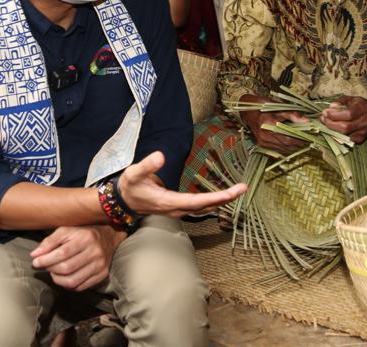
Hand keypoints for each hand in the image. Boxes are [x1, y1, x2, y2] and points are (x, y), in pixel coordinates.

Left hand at [30, 225, 125, 290]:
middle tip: (44, 266)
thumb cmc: (82, 233)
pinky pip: (81, 287)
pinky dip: (68, 285)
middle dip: (51, 269)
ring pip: (73, 281)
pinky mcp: (102, 275)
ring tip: (53, 272)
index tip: (36, 262)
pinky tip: (64, 277)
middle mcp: (95, 252)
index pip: (62, 253)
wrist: (108, 237)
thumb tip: (34, 255)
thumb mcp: (66, 231)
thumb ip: (49, 241)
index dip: (46, 260)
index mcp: (86, 238)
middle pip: (67, 268)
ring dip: (58, 280)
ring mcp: (100, 265)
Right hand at [118, 151, 245, 217]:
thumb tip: (161, 155)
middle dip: (225, 199)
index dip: (216, 198)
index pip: (197, 202)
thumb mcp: (134, 174)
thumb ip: (147, 165)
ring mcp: (177, 210)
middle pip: (205, 207)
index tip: (232, 193)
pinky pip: (200, 207)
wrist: (123, 202)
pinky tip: (221, 197)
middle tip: (243, 188)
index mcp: (167, 202)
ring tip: (237, 191)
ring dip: (221, 201)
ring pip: (204, 208)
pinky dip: (212, 202)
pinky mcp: (178, 207)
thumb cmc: (129, 187)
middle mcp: (176, 209)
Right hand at [239, 94, 308, 153]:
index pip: (289, 136)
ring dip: (296, 146)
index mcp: (268, 124)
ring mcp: (263, 142)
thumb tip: (307, 121)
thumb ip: (293, 114)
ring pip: (284, 149)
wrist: (246, 111)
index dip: (302, 137)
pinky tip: (295, 142)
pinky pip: (279, 149)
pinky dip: (288, 147)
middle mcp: (264, 136)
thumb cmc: (262, 105)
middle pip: (288, 144)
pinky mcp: (263, 145)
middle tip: (311, 138)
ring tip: (305, 140)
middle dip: (301, 142)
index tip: (312, 134)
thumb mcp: (277, 106)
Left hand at [320, 96, 366, 143]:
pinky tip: (333, 129)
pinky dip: (338, 135)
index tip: (325, 112)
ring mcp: (364, 132)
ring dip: (332, 130)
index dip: (335, 115)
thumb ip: (341, 101)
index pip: (348, 114)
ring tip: (326, 123)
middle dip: (331, 123)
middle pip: (345, 127)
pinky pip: (347, 140)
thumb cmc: (360, 106)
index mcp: (362, 109)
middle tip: (322, 118)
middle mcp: (365, 121)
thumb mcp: (352, 99)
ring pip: (345, 135)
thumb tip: (331, 107)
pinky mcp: (361, 139)